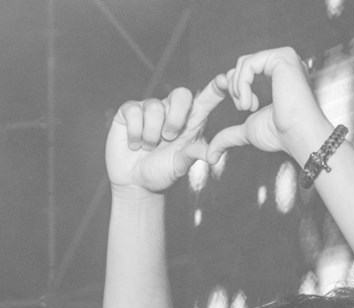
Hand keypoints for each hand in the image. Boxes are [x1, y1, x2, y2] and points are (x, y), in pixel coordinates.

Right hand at [105, 79, 225, 194]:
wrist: (134, 182)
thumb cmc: (161, 173)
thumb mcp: (180, 166)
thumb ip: (194, 155)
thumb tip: (212, 155)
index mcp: (189, 123)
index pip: (205, 100)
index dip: (215, 89)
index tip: (225, 79)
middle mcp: (171, 111)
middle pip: (181, 94)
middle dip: (175, 118)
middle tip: (168, 138)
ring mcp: (149, 109)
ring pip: (154, 107)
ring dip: (151, 134)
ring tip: (148, 147)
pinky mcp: (129, 111)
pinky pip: (134, 111)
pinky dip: (135, 133)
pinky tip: (134, 144)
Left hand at [205, 46, 325, 170]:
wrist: (298, 136)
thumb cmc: (281, 135)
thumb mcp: (248, 130)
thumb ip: (229, 136)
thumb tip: (210, 155)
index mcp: (278, 76)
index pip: (246, 71)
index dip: (235, 87)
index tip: (243, 106)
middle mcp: (283, 63)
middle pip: (242, 64)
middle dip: (235, 88)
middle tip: (246, 107)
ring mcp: (284, 58)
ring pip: (243, 63)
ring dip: (238, 88)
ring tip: (248, 106)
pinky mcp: (282, 57)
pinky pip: (248, 64)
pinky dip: (242, 85)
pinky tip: (251, 102)